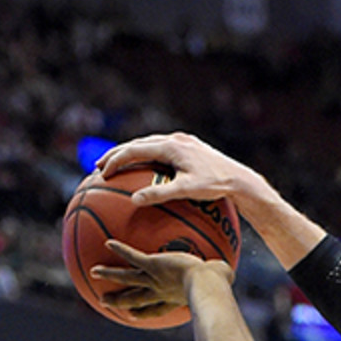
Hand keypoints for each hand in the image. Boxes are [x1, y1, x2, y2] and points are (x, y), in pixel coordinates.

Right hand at [92, 240, 233, 320]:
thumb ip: (221, 276)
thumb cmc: (218, 285)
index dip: (143, 312)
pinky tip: (108, 241)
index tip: (133, 314)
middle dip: (119, 300)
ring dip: (110, 274)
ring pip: (127, 278)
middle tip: (104, 302)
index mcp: (174, 298)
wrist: (207, 283)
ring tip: (93, 271)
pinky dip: (121, 250)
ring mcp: (154, 279)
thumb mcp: (220, 282)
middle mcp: (161, 291)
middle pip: (135, 298)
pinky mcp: (153, 265)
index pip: (156, 308)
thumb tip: (229, 273)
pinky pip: (133, 257)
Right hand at [97, 132, 262, 207]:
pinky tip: (143, 168)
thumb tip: (134, 201)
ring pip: (148, 144)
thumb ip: (160, 194)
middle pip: (138, 144)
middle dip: (117, 154)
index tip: (102, 173)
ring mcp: (183, 141)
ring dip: (131, 153)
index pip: (134, 150)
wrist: (241, 179)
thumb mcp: (187, 190)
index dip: (115, 160)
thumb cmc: (216, 186)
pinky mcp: (189, 147)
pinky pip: (161, 149)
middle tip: (100, 167)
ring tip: (117, 165)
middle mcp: (175, 139)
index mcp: (171, 146)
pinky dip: (147, 156)